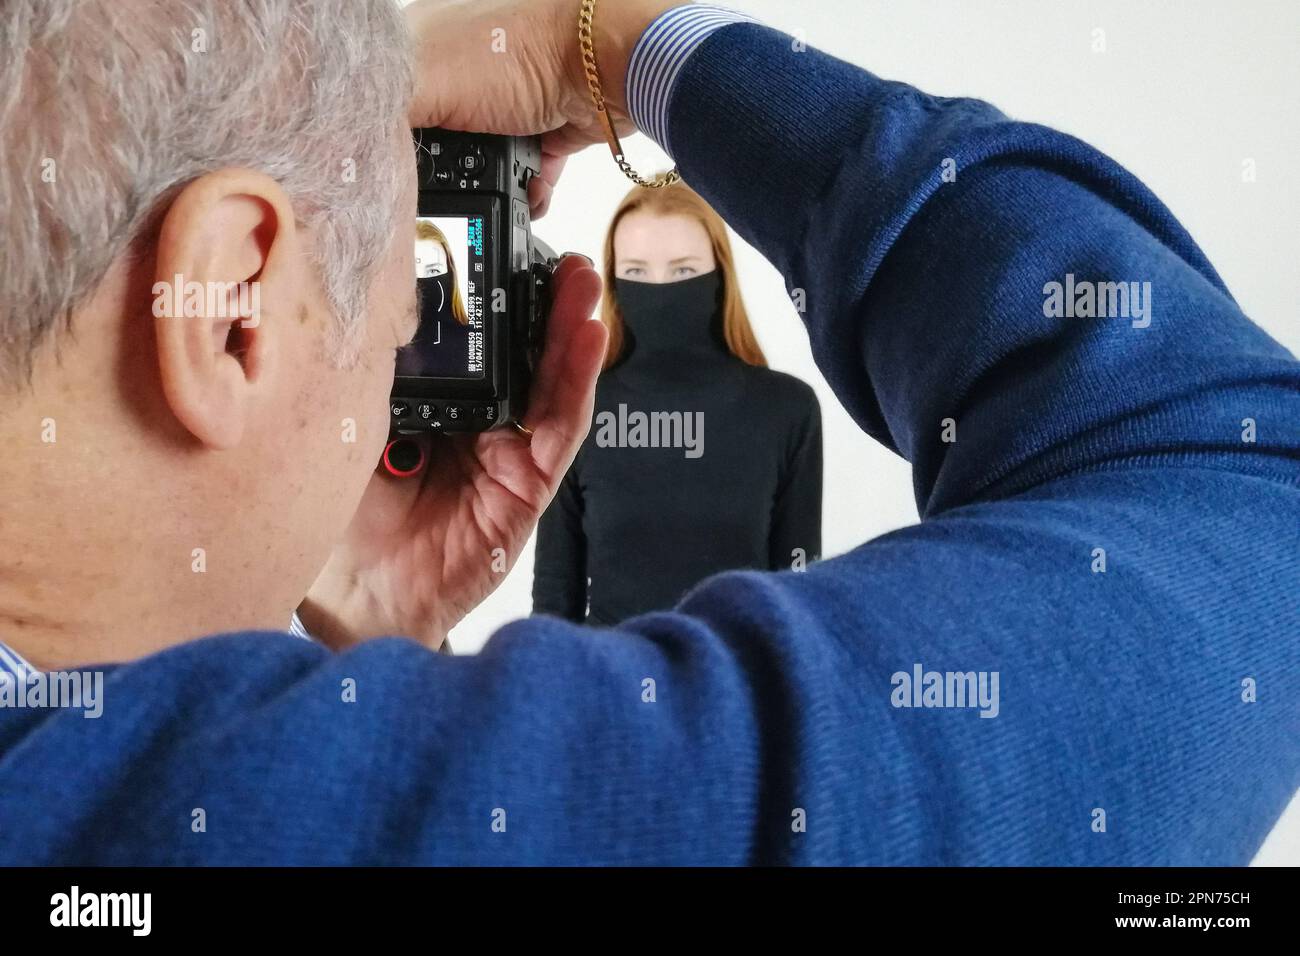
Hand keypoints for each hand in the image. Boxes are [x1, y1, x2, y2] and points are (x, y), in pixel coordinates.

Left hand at [300, 255, 605, 648]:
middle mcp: (476, 424)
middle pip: (521, 355)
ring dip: (572, 330)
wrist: (356, 599)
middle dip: (542, 303)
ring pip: (550, 382)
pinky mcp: (529, 486)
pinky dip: (578, 382)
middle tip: (558, 253)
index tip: (490, 249)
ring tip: (583, 282)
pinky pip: (560, 427)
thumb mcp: (345, 428)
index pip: (471, 342)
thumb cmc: (343, 523)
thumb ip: (367, 375)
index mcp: (433, 406)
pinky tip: (590, 337)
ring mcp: (508, 454)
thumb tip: (366, 299)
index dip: (488, 297)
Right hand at [405, 0, 677, 216]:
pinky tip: (528, 200)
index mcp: (419, 43)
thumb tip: (344, 148)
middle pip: (430, 137)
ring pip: (479, 158)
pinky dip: (527, 189)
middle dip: (438, 171)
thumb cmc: (520, 53)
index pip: (379, 99)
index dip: (379, 140)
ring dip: (486, 186)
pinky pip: (526, 169)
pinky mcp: (544, 123)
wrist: (606, 62)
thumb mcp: (427, 82)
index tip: (384, 175)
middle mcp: (460, 66)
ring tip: (491, 200)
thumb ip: (381, 117)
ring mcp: (505, 96)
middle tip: (440, 195)